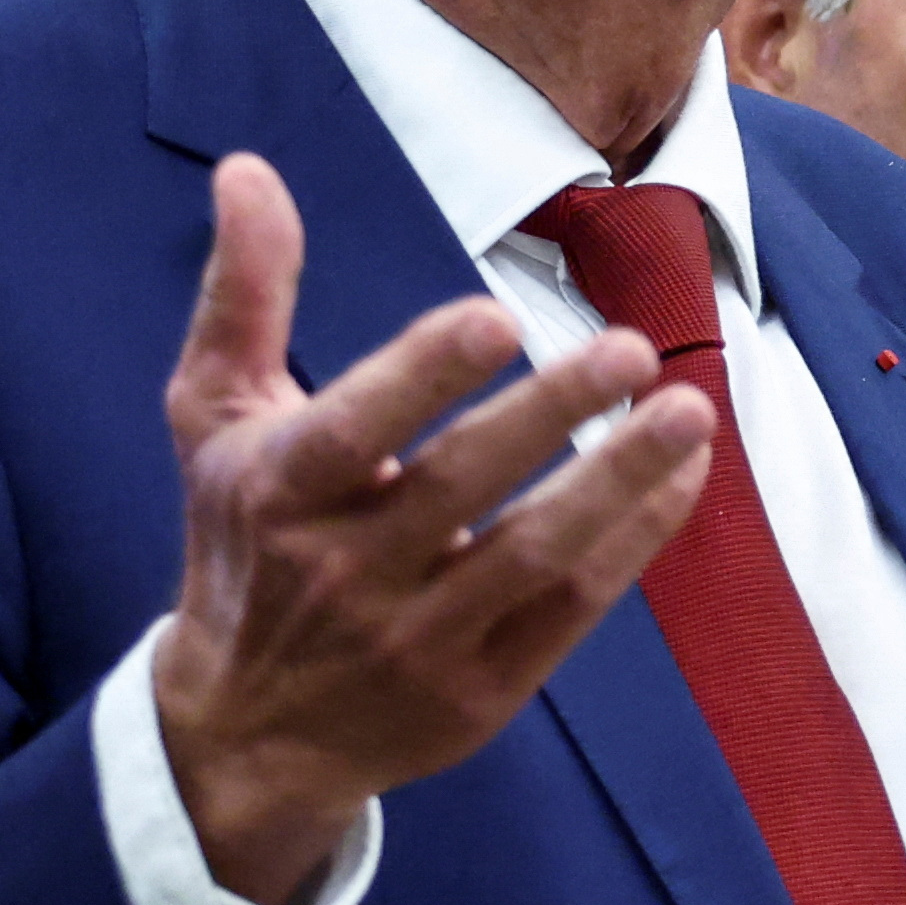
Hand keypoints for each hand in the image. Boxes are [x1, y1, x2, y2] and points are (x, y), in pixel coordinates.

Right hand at [151, 152, 715, 900]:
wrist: (245, 734)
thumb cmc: (244, 543)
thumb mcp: (214, 421)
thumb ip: (243, 297)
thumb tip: (247, 170)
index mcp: (281, 492)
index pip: (356, 429)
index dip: (424, 375)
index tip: (497, 318)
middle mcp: (347, 571)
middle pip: (461, 486)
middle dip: (551, 414)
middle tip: (632, 348)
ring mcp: (419, 639)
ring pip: (534, 553)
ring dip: (619, 482)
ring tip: (691, 413)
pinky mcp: (481, 692)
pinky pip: (572, 610)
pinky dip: (633, 543)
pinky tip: (682, 478)